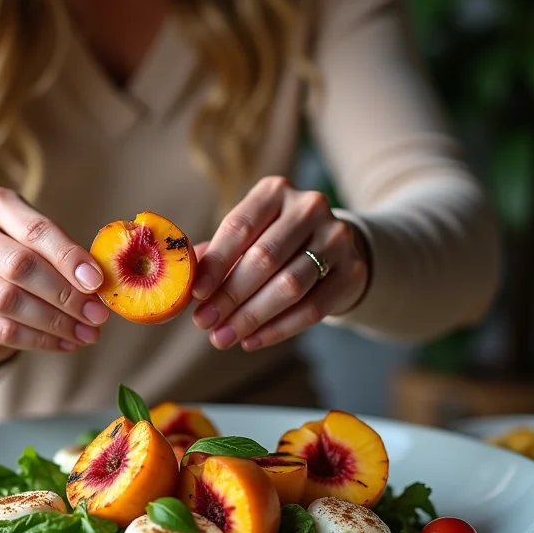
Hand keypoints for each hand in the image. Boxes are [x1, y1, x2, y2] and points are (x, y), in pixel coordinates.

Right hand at [0, 187, 109, 374]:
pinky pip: (0, 329)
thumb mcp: (42, 248)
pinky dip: (39, 340)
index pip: (37, 230)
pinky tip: (65, 344)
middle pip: (21, 265)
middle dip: (66, 295)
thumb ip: (68, 259)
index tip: (98, 283)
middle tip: (97, 316)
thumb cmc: (22, 264)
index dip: (70, 258)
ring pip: (9, 300)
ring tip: (87, 334)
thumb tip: (101, 286)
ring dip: (55, 322)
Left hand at [191, 177, 369, 350]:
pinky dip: (278, 329)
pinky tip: (251, 341)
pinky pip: (313, 308)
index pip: (239, 227)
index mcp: (274, 192)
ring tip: (222, 337)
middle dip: (229, 296)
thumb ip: (216, 254)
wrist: (333, 247)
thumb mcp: (246, 237)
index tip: (195, 294)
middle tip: (204, 322)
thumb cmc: (274, 242)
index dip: (215, 264)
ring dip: (251, 317)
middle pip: (264, 258)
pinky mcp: (352, 271)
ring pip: (289, 286)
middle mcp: (309, 208)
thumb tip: (181, 280)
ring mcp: (336, 238)